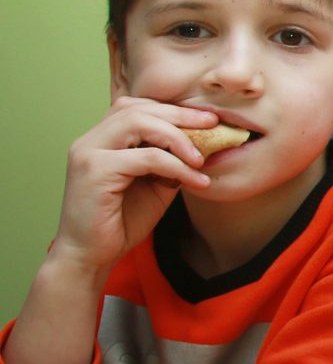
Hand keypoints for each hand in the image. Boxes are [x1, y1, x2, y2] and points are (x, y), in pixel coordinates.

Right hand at [50, 98, 216, 276]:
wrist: (92, 256)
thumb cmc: (122, 221)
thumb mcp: (154, 184)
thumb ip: (170, 161)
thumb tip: (205, 144)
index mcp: (101, 140)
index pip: (136, 107)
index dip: (172, 109)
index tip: (207, 119)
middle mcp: (90, 141)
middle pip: (137, 108)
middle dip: (179, 115)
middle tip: (213, 124)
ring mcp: (88, 153)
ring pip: (138, 123)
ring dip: (177, 137)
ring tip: (202, 158)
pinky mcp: (94, 171)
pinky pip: (145, 157)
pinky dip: (176, 166)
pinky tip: (196, 180)